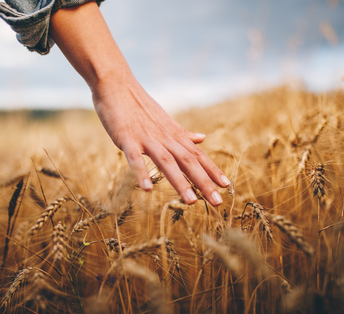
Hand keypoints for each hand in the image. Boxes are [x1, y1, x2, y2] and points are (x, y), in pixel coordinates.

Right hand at [49, 2, 229, 204]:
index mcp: (173, 134)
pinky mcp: (127, 138)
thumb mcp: (165, 120)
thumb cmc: (139, 105)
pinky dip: (141, 173)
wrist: (116, 84)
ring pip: (166, 162)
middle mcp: (164, 137)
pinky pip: (135, 158)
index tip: (226, 186)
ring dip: (179, 182)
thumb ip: (183, 133)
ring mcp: (146, 138)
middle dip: (204, 182)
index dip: (212, 170)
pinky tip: (147, 190)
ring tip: (191, 202)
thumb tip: (203, 138)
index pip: (197, 154)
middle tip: (218, 202)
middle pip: (188, 161)